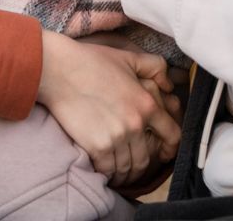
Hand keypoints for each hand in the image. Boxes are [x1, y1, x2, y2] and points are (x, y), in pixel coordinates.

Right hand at [37, 31, 180, 185]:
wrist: (60, 70)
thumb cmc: (93, 61)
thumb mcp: (130, 58)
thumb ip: (156, 67)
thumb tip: (170, 86)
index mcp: (147, 104)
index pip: (172, 135)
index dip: (170, 147)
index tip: (163, 153)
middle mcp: (135, 124)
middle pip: (147, 158)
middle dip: (143, 165)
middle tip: (135, 165)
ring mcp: (116, 138)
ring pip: (129, 167)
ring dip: (126, 172)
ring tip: (121, 171)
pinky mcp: (96, 147)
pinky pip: (109, 170)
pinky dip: (109, 174)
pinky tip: (106, 171)